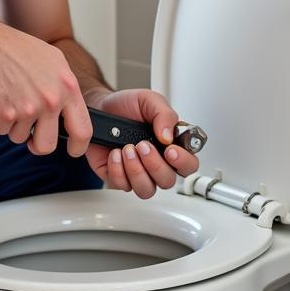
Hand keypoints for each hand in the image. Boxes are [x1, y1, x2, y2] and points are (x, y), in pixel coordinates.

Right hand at [0, 18, 91, 156]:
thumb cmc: (14, 49)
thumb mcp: (53, 61)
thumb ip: (64, 87)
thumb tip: (69, 111)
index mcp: (68, 86)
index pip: (83, 129)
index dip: (78, 146)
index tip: (72, 149)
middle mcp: (52, 99)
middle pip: (48, 144)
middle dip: (37, 145)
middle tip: (31, 139)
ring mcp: (30, 108)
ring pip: (21, 138)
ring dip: (13, 127)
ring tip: (9, 101)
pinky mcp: (7, 115)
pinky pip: (3, 131)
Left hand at [85, 89, 199, 198]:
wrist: (101, 106)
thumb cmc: (127, 105)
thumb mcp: (149, 100)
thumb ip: (164, 114)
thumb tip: (168, 136)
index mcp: (171, 145)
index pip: (188, 165)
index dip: (183, 162)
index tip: (170, 150)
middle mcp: (157, 162)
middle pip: (167, 181)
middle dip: (154, 164)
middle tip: (142, 145)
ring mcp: (138, 172)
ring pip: (146, 190)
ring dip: (136, 170)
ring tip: (126, 149)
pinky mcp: (118, 176)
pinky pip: (122, 185)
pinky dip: (117, 170)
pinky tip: (115, 153)